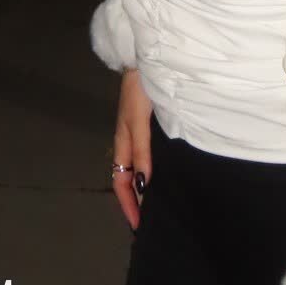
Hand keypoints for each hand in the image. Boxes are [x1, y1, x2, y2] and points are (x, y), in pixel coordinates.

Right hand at [111, 68, 152, 230]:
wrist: (146, 58)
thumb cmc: (140, 91)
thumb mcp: (139, 122)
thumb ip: (142, 152)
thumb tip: (143, 185)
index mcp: (122, 142)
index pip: (120, 182)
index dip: (128, 204)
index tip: (139, 225)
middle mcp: (129, 140)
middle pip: (128, 178)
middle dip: (136, 200)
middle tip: (151, 220)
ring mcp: (139, 132)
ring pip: (138, 167)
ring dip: (144, 186)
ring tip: (159, 202)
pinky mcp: (149, 123)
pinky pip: (147, 154)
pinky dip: (151, 169)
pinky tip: (165, 172)